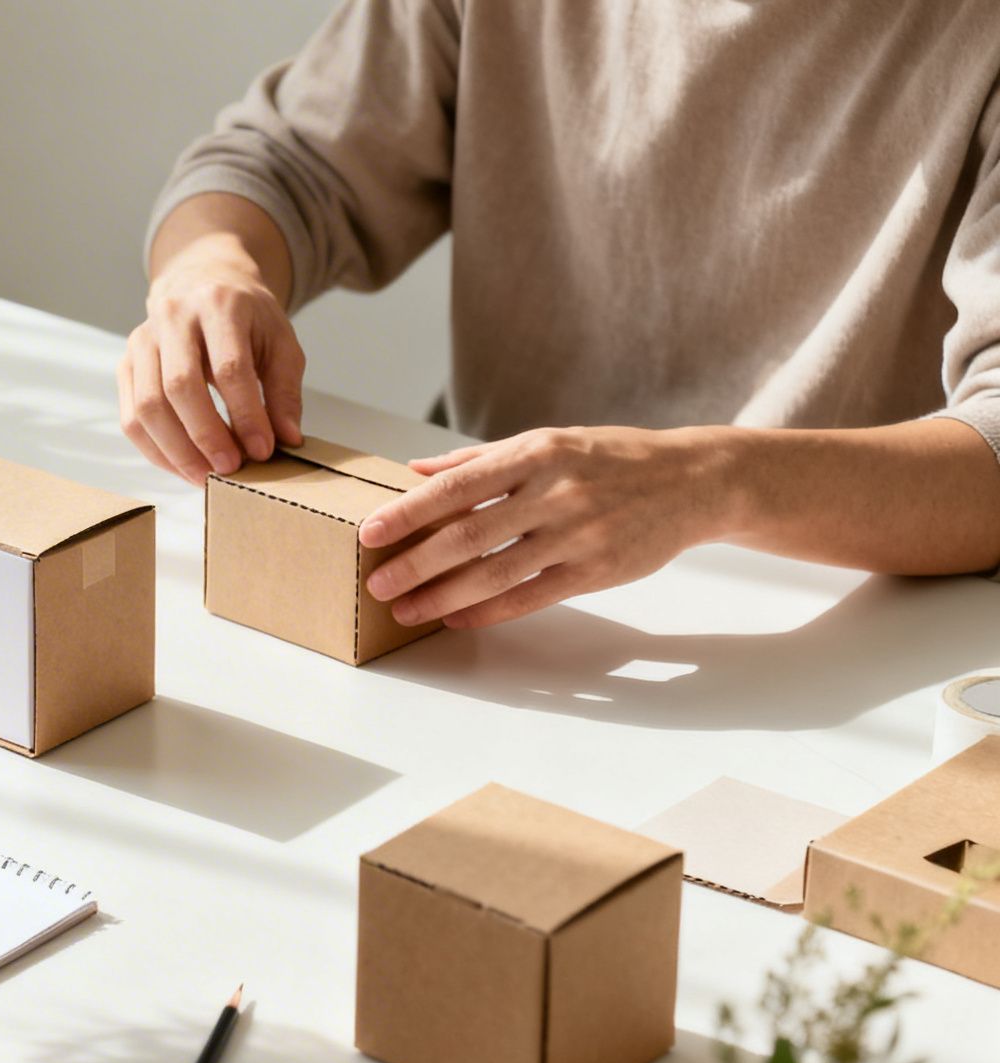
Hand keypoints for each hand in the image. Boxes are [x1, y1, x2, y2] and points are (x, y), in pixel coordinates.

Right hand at [118, 240, 305, 484]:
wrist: (202, 283)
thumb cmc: (246, 318)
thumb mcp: (280, 341)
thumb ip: (285, 390)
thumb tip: (286, 439)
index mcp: (219, 304)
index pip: (229, 368)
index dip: (246, 414)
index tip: (262, 450)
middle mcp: (173, 316)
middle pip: (180, 386)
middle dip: (206, 436)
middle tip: (230, 469)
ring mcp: (142, 340)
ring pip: (148, 406)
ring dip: (177, 451)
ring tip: (205, 476)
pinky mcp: (125, 364)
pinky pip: (131, 417)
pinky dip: (155, 450)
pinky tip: (182, 467)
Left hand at [359, 426, 734, 628]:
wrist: (694, 480)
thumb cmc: (611, 459)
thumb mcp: (548, 442)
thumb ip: (480, 460)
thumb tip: (416, 469)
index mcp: (536, 453)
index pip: (456, 484)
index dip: (409, 511)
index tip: (370, 532)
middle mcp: (555, 492)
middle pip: (469, 534)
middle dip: (415, 563)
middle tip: (376, 583)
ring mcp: (578, 534)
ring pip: (496, 572)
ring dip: (444, 596)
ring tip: (406, 609)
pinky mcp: (597, 571)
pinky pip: (532, 597)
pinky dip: (490, 611)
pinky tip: (457, 620)